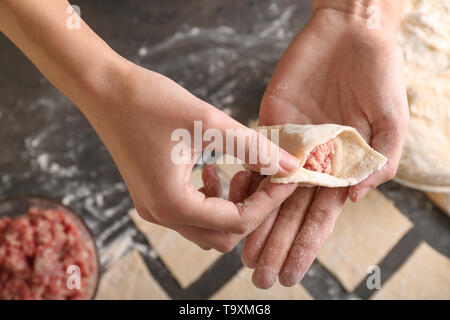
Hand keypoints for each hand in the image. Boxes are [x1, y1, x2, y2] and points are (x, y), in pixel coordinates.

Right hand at [85, 63, 301, 251]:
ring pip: (208, 228)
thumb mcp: (208, 122)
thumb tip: (290, 165)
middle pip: (223, 235)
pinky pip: (192, 213)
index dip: (268, 201)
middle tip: (265, 178)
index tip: (287, 178)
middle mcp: (161, 215)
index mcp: (173, 204)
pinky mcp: (153, 196)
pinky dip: (212, 199)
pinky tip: (214, 169)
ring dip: (232, 206)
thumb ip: (253, 147)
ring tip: (240, 172)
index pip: (236, 221)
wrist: (106, 90)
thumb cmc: (150, 102)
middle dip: (252, 209)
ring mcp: (154, 208)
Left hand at [240, 2, 408, 287]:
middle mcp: (312, 163)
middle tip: (261, 276)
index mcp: (341, 168)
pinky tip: (233, 206)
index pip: (320, 217)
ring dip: (256, 223)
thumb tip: (353, 199)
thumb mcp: (391, 121)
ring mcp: (289, 146)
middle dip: (276, 245)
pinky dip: (245, 181)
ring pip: (269, 193)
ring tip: (243, 253)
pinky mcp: (270, 125)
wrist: (349, 35)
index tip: (293, 273)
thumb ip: (377, 162)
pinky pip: (255, 157)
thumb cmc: (379, 75)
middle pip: (290, 214)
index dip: (306, 246)